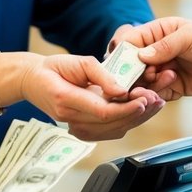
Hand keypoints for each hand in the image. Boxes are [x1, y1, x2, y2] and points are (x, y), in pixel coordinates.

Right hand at [22, 54, 164, 139]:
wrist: (34, 81)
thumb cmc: (54, 68)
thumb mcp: (77, 60)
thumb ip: (100, 75)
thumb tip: (122, 90)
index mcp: (66, 99)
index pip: (102, 111)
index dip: (126, 108)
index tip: (145, 99)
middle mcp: (71, 118)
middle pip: (112, 124)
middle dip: (138, 113)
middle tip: (157, 100)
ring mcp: (76, 127)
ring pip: (114, 130)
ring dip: (137, 119)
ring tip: (155, 104)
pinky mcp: (83, 130)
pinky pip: (109, 131)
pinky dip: (128, 122)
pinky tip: (142, 111)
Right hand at [121, 17, 191, 99]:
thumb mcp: (188, 37)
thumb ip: (164, 46)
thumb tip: (140, 56)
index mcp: (157, 33)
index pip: (131, 42)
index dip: (123, 54)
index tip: (120, 65)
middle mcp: (157, 52)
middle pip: (133, 65)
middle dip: (132, 74)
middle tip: (139, 80)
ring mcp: (164, 70)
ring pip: (143, 82)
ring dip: (146, 85)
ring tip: (160, 83)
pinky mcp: (173, 87)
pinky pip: (157, 94)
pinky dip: (157, 95)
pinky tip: (166, 91)